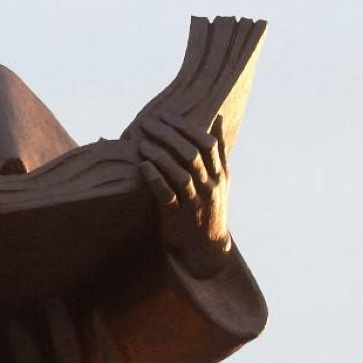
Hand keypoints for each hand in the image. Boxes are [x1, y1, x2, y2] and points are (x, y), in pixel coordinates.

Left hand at [138, 114, 232, 277]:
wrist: (207, 247)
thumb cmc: (210, 205)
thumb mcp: (221, 178)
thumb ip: (218, 150)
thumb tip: (219, 119)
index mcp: (219, 174)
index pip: (207, 144)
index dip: (186, 127)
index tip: (165, 115)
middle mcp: (210, 186)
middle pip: (192, 155)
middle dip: (168, 136)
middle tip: (147, 123)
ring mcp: (195, 202)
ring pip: (181, 175)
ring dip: (160, 157)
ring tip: (141, 144)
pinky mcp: (179, 215)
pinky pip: (167, 195)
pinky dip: (155, 179)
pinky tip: (143, 166)